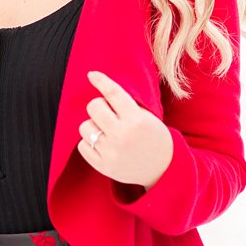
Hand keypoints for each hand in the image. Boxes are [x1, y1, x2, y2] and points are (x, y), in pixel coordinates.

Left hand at [76, 70, 173, 189]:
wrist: (162, 170)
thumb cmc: (153, 138)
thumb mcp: (148, 118)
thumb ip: (127, 105)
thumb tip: (102, 86)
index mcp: (136, 120)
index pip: (113, 93)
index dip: (101, 81)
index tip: (92, 75)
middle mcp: (122, 135)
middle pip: (93, 106)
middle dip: (99, 107)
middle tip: (108, 114)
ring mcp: (111, 151)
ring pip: (84, 126)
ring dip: (93, 126)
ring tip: (107, 132)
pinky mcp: (102, 165)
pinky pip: (82, 145)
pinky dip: (89, 143)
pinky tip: (103, 145)